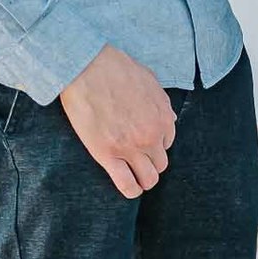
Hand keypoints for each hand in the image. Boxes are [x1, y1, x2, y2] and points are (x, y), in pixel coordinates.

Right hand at [59, 45, 176, 199]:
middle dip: (150, 163)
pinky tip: (128, 187)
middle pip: (160, 164)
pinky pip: (126, 184)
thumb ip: (161, 103)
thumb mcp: (150, 81)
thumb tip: (168, 119)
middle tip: (137, 160)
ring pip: (148, 179)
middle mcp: (151, 135)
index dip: (155, 144)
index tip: (143, 142)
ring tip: (133, 175)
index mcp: (163, 117)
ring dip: (143, 179)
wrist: (89, 68)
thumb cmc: (117, 69)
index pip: (167, 143)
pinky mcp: (107, 155)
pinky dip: (130, 190)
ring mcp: (131, 147)